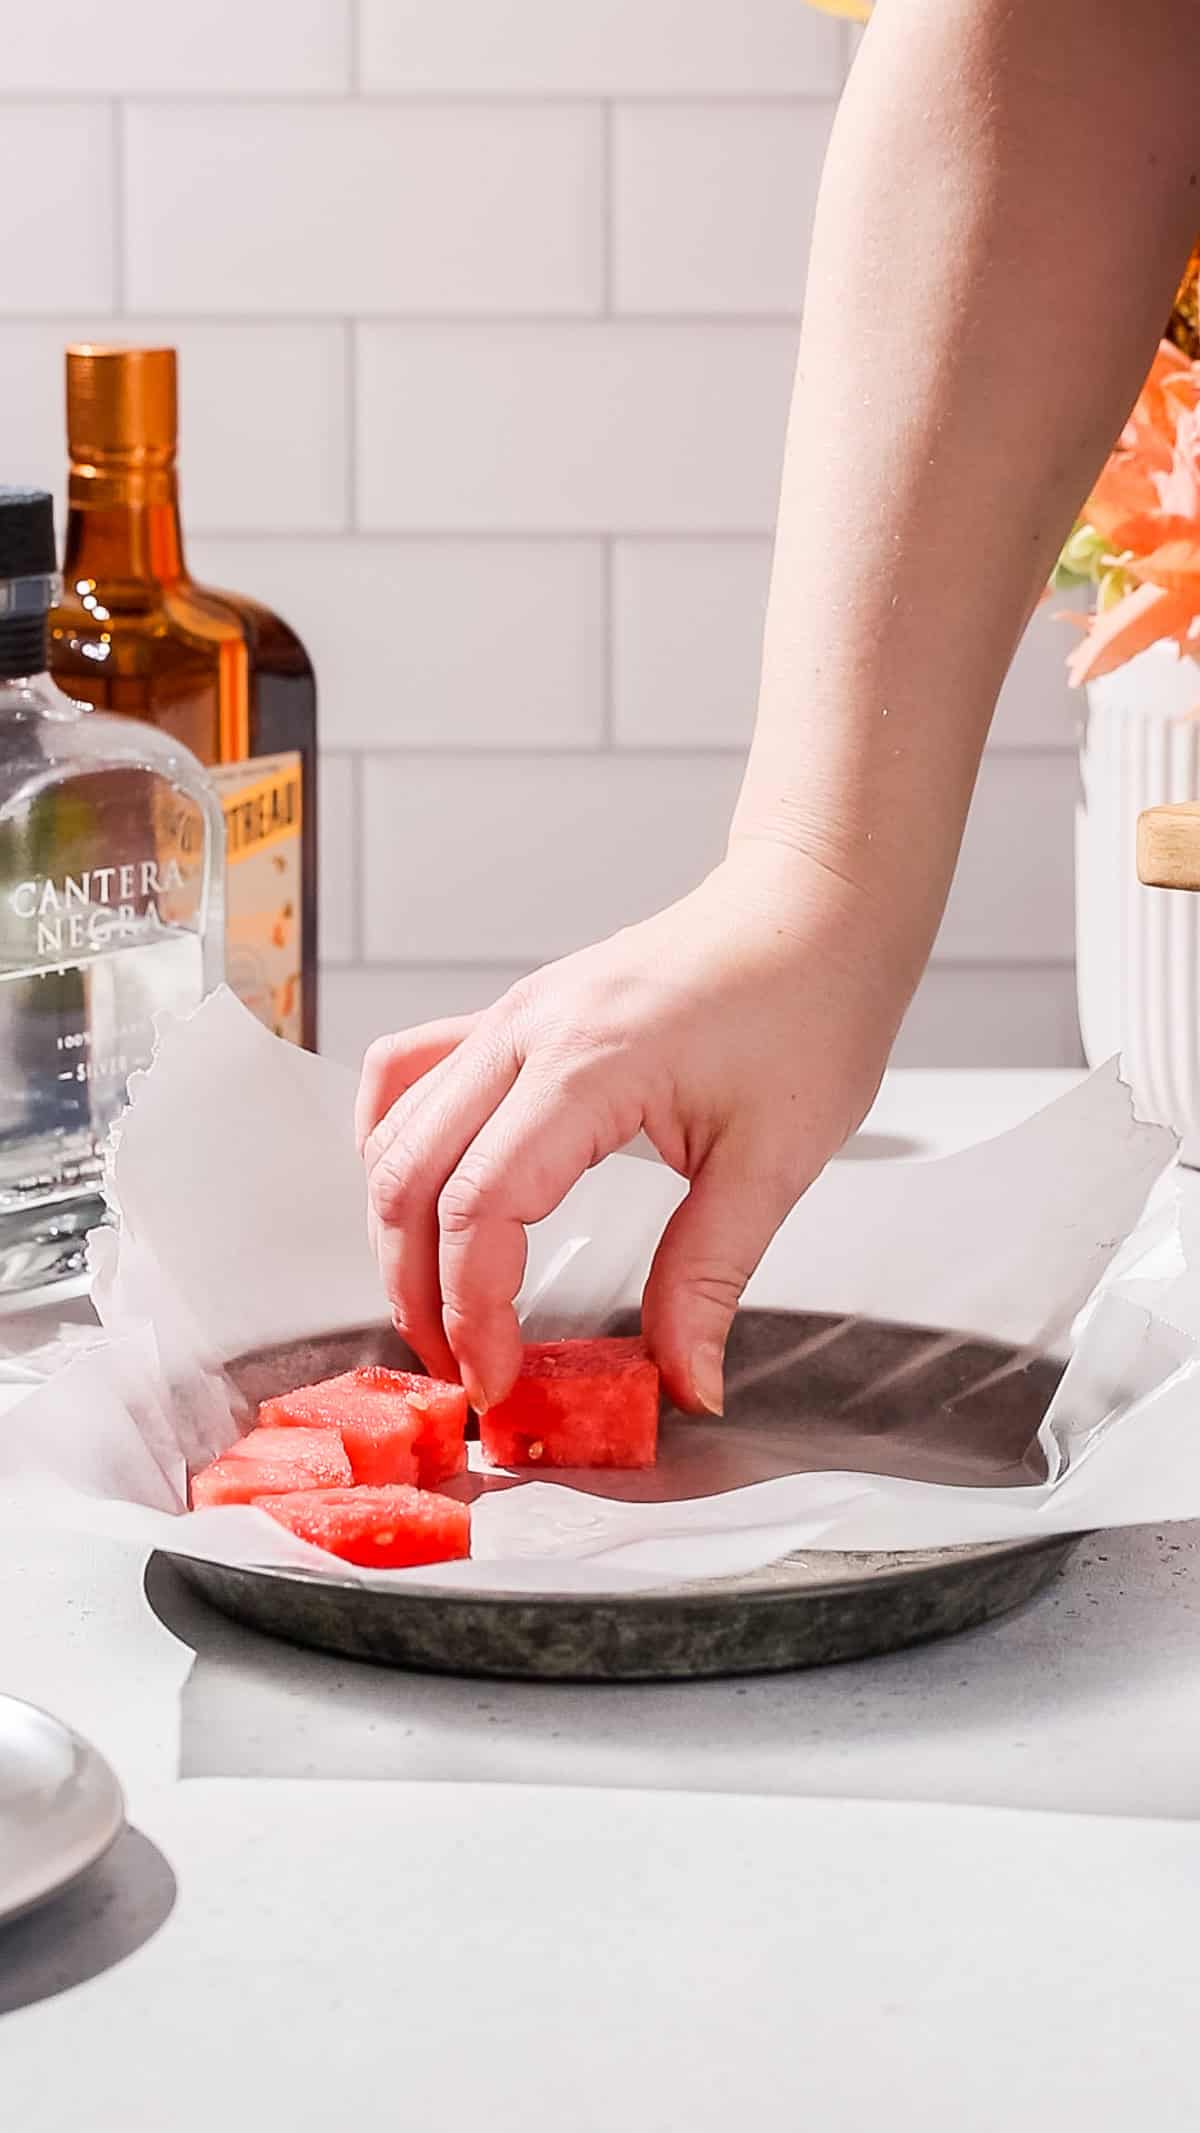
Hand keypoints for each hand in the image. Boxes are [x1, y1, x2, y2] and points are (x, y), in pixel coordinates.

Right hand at [356, 840, 911, 1416]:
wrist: (813, 907)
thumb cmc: (808, 1007)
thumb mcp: (775, 1161)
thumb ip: (710, 1276)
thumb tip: (686, 1380)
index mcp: (586, 1066)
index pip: (479, 1208)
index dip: (472, 1310)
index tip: (496, 1379)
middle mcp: (526, 1033)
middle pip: (410, 1177)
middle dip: (417, 1290)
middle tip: (460, 1366)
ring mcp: (511, 1016)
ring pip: (396, 1130)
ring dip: (397, 1229)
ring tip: (440, 1305)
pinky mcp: (516, 1014)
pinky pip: (411, 1072)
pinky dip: (394, 1142)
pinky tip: (419, 1195)